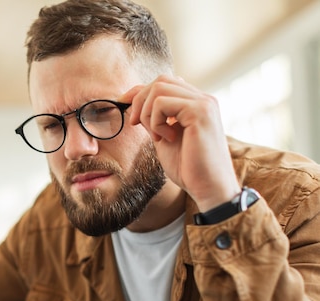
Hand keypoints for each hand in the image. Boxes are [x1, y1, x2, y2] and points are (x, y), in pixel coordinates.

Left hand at [119, 75, 240, 211]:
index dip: (140, 92)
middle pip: (160, 80)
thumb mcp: (164, 139)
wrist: (208, 188)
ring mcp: (203, 103)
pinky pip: (162, 102)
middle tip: (135, 124)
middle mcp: (203, 99)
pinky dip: (155, 121)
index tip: (123, 105)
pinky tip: (166, 138)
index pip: (164, 83)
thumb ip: (154, 120)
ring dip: (147, 113)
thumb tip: (135, 104)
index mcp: (196, 104)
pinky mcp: (200, 111)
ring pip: (159, 88)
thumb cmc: (189, 168)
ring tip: (157, 136)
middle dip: (139, 100)